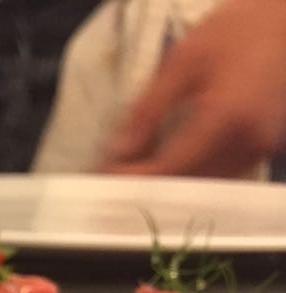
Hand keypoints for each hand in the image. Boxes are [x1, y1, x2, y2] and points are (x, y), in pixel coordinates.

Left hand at [103, 0, 285, 176]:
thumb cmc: (237, 30)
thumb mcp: (181, 63)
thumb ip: (147, 112)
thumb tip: (118, 152)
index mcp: (227, 117)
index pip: (171, 168)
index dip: (134, 180)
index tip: (103, 180)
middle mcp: (250, 140)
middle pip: (189, 184)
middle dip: (149, 186)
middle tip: (113, 181)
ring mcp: (262, 146)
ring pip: (207, 185)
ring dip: (171, 186)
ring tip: (135, 175)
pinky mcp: (266, 146)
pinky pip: (224, 174)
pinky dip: (194, 175)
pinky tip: (169, 166)